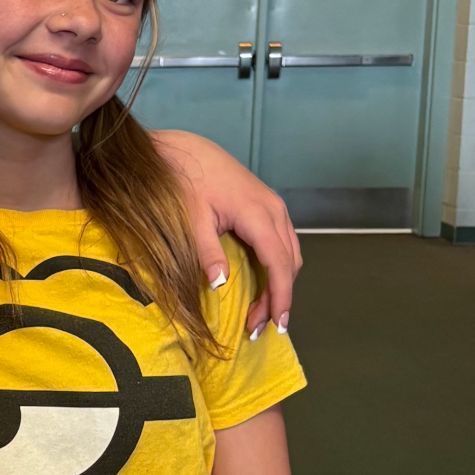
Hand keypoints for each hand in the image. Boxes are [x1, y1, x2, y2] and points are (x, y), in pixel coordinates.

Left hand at [151, 130, 299, 334]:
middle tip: (258, 326)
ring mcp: (274, 205)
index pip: (278, 263)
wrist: (184, 149)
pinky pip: (282, 241)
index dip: (280, 297)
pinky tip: (263, 282)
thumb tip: (220, 284)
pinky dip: (277, 265)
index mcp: (257, 213)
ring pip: (290, 252)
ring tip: (261, 311)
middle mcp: (274, 209)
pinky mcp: (268, 205)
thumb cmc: (185, 181)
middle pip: (289, 262)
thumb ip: (206, 251)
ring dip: (279, 282)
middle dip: (278, 296)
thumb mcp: (191, 218)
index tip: (276, 325)